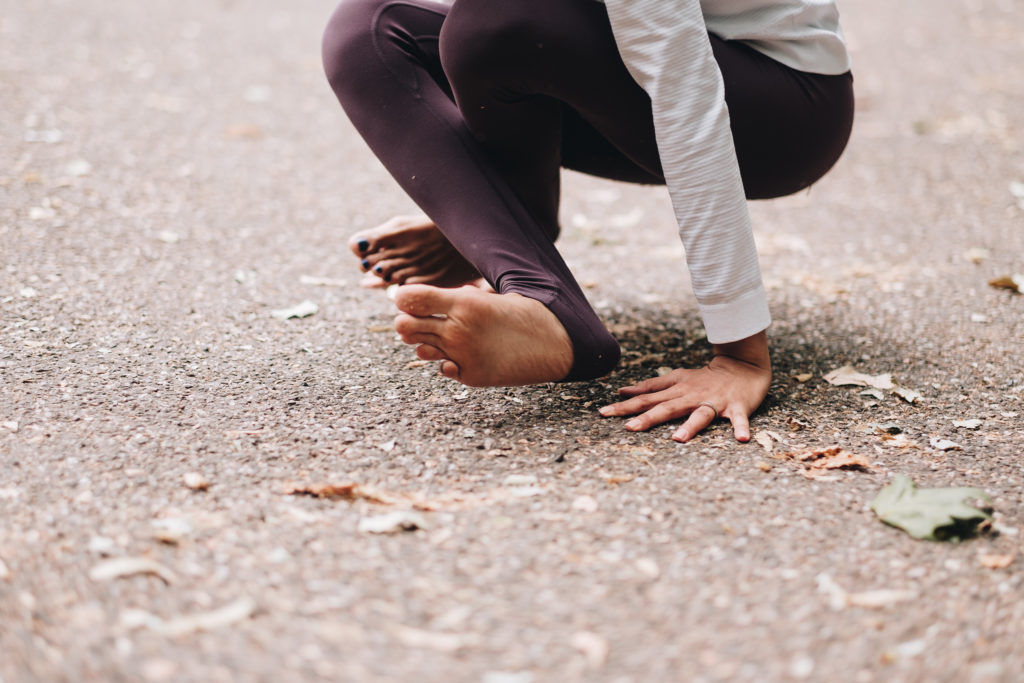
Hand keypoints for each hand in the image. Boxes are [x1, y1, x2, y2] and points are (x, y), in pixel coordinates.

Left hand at [599, 331, 770, 441]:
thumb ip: (650, 387)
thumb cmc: (704, 378)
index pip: (646, 399)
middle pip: (667, 408)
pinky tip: (740, 438)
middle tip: (629, 428)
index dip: (625, 406)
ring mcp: (715, 402)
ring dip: (690, 426)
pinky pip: (739, 419)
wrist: (742, 367)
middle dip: (648, 417)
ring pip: (701, 414)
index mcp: (676, 391)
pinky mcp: (737, 407)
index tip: (603, 413)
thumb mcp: (675, 379)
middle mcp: (692, 396)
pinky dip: (740, 427)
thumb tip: (622, 392)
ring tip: (678, 439)